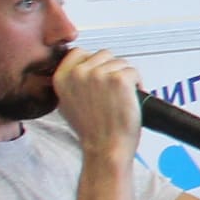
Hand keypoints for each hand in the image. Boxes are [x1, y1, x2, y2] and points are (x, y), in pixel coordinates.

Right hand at [52, 49, 142, 166]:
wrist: (105, 147)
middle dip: (112, 70)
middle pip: (103, 55)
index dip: (93, 62)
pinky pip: (133, 71)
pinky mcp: (119, 79)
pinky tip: (132, 97)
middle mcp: (78, 73)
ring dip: (125, 77)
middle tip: (115, 90)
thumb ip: (72, 83)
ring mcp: (99, 74)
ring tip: (122, 96)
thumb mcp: (67, 104)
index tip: (100, 73)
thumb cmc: (91, 131)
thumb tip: (82, 69)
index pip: (79, 52)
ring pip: (120, 62)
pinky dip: (137, 83)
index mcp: (62, 78)